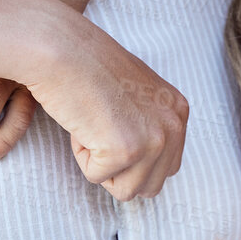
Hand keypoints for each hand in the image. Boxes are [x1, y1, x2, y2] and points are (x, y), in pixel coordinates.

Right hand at [22, 17, 187, 200]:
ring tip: (94, 122)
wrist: (62, 49)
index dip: (132, 157)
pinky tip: (82, 120)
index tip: (113, 124)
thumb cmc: (89, 66)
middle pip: (150, 186)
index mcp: (178, 111)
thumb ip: (150, 124)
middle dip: (120, 169)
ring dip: (100, 162)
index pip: (166, 168)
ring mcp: (153, 139)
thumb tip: (147, 164)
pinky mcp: (125, 149)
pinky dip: (81, 155)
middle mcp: (174, 126)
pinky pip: (96, 177)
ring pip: (126, 190)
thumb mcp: (137, 93)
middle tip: (101, 126)